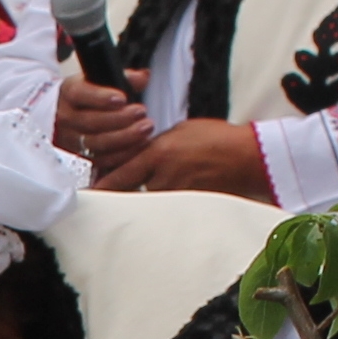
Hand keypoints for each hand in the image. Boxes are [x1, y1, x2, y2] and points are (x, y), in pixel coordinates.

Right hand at [53, 79, 148, 169]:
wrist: (69, 114)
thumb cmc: (91, 95)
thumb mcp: (102, 80)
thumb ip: (125, 77)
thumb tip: (143, 78)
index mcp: (69, 93)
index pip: (79, 95)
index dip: (101, 98)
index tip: (122, 98)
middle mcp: (66, 118)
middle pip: (90, 122)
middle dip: (120, 119)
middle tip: (141, 112)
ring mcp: (71, 140)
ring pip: (97, 143)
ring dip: (125, 138)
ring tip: (145, 129)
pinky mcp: (81, 157)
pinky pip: (103, 160)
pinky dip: (123, 154)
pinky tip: (140, 145)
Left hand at [91, 117, 273, 197]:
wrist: (248, 157)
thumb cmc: (217, 138)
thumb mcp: (181, 132)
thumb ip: (155, 145)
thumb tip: (138, 152)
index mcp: (158, 153)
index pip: (120, 174)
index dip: (102, 186)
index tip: (89, 193)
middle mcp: (163, 176)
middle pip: (129, 191)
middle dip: (120, 194)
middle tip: (106, 199)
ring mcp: (176, 193)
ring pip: (149, 199)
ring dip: (145, 199)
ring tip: (150, 195)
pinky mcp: (188, 205)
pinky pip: (168, 206)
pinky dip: (164, 205)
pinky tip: (168, 201)